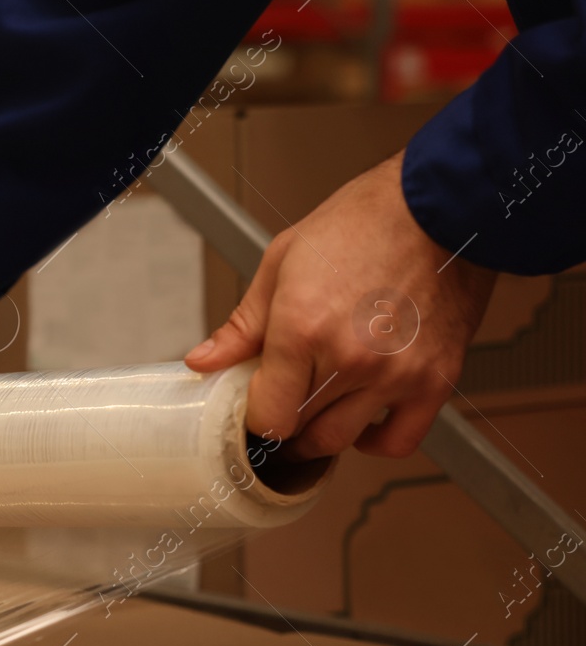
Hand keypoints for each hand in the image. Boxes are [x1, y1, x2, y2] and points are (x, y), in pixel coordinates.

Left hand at [184, 151, 495, 459]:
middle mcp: (349, 359)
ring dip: (321, 433)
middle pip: (300, 431)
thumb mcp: (283, 262)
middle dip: (284, 420)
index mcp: (303, 328)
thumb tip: (204, 360)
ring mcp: (394, 375)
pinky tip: (363, 421)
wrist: (442, 204)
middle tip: (283, 401)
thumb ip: (242, 325)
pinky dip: (376, 441)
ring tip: (317, 407)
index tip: (256, 404)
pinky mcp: (435, 380)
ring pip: (341, 439)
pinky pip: (400, 441)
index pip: (266, 416)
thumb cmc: (367, 223)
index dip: (255, 416)